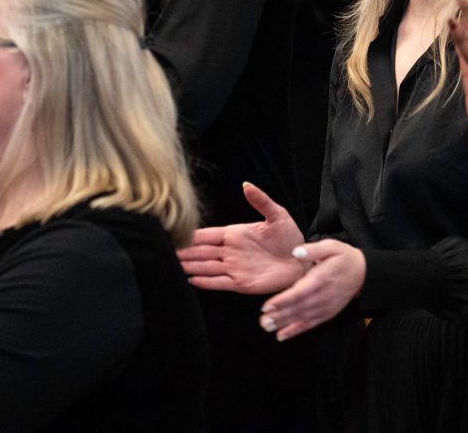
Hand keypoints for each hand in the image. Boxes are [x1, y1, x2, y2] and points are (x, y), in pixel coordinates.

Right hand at [178, 182, 305, 294]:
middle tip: (164, 251)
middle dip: (184, 252)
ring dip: (190, 267)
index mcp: (236, 234)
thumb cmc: (291, 237)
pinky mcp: (241, 283)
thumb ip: (261, 200)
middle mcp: (231, 251)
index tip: (175, 233)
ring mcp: (234, 267)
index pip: (208, 235)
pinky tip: (191, 279)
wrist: (302, 261)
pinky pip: (219, 282)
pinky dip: (205, 281)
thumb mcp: (277, 215)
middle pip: (201, 252)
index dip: (192, 235)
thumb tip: (246, 185)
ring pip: (206, 267)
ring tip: (172, 266)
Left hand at [259, 240, 364, 341]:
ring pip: (302, 318)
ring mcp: (326, 307)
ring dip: (284, 324)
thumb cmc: (345, 258)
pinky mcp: (327, 313)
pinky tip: (282, 336)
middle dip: (279, 316)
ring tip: (268, 328)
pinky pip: (310, 324)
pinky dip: (296, 331)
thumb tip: (296, 252)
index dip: (283, 300)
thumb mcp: (332, 246)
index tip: (267, 306)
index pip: (300, 292)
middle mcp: (323, 296)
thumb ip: (313, 249)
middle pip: (298, 308)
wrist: (364, 273)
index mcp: (322, 278)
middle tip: (263, 321)